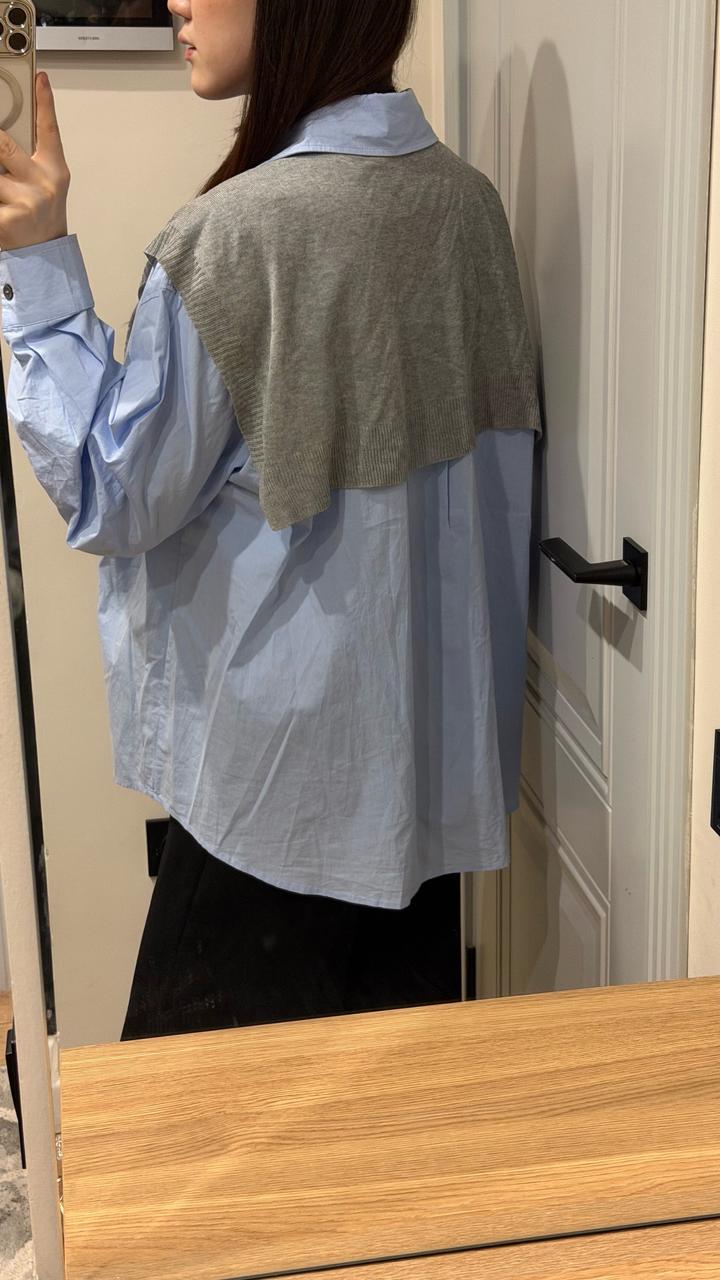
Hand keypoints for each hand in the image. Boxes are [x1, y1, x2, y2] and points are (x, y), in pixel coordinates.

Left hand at [0, 71, 69, 250]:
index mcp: (53, 171)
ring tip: (5, 192)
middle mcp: (41, 184)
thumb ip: (26, 158)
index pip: (50, 130)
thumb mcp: (44, 181)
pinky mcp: (6, 222)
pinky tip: (2, 207)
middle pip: (3, 146)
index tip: (40, 78)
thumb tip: (3, 138)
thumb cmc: (41, 213)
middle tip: (0, 160)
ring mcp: (24, 203)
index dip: (46, 103)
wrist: (44, 252)